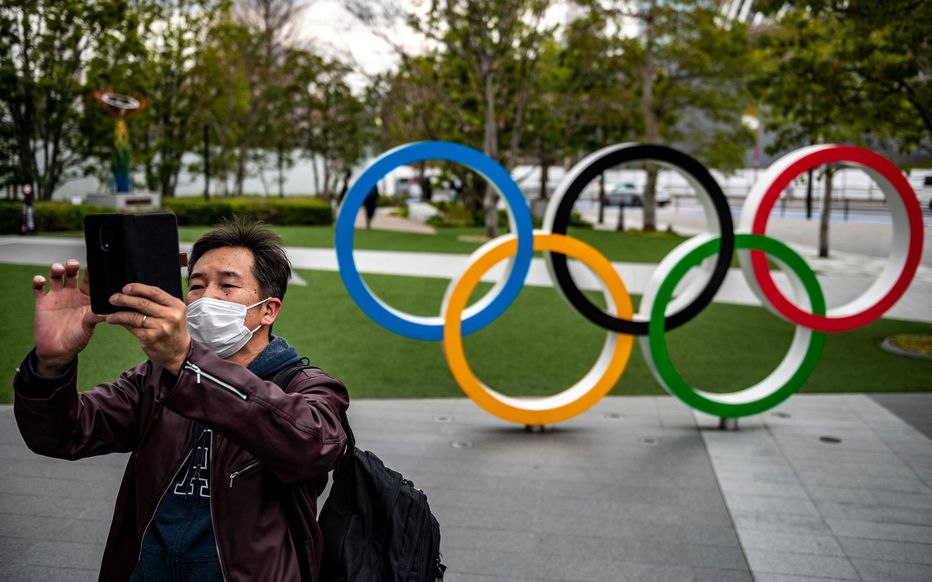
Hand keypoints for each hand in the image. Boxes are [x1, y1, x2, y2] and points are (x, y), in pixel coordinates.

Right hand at [33, 260, 106, 375]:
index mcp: (86, 298)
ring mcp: (57, 296)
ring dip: (57, 270)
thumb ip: (95, 316)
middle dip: (72, 266)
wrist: (58, 350)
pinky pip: (39, 288)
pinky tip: (40, 279)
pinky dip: (38, 282)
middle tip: (73, 264)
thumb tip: (108, 311)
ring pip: (56, 277)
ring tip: (58, 269)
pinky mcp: (43, 302)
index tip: (93, 264)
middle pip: (72, 274)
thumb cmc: (77, 338)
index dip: (91, 272)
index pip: (90, 280)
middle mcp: (72, 294)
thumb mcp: (89, 326)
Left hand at [107, 283, 190, 375]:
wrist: (179, 353)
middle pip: (142, 303)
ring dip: (118, 313)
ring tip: (111, 313)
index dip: (138, 288)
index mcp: (176, 306)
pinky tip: (114, 321)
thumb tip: (132, 295)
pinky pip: (132, 327)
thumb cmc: (173, 330)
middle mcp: (170, 316)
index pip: (155, 292)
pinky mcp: (150, 338)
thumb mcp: (173, 314)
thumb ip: (159, 304)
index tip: (126, 288)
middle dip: (124, 299)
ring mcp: (160, 327)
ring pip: (134, 316)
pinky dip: (121, 323)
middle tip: (113, 298)